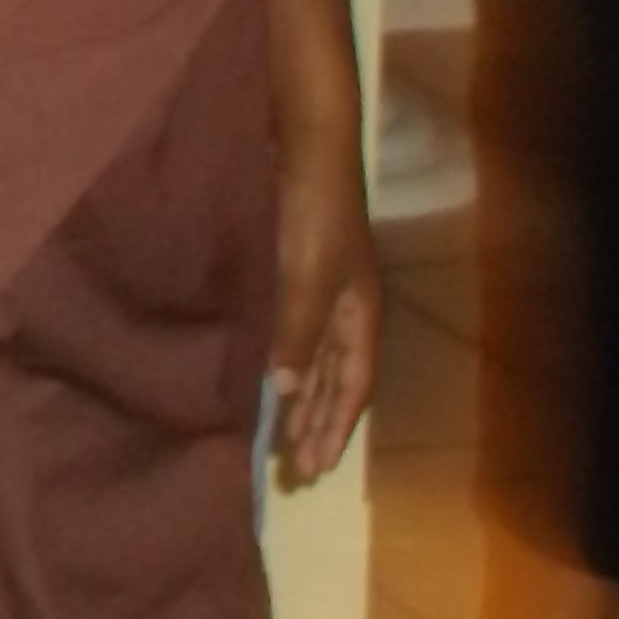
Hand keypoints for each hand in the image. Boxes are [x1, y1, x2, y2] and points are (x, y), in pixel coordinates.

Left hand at [269, 150, 383, 489]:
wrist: (304, 148)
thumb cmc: (313, 214)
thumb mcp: (309, 277)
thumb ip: (297, 333)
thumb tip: (287, 392)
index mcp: (360, 317)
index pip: (351, 388)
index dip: (333, 428)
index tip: (313, 469)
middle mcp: (344, 311)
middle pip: (334, 382)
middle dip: (318, 425)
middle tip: (297, 471)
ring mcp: (319, 292)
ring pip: (311, 361)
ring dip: (298, 399)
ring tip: (278, 435)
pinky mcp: (289, 272)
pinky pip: (288, 333)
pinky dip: (278, 360)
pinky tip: (259, 375)